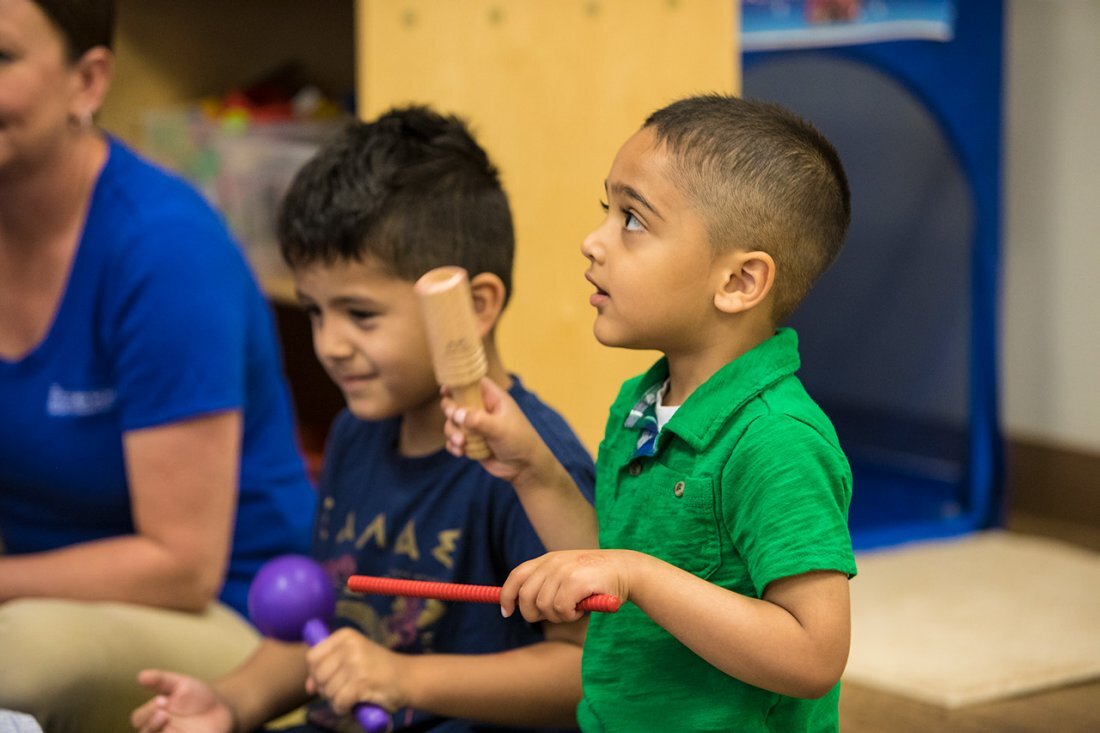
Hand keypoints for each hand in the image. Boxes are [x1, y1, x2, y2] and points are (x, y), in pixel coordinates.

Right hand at [132, 669, 234, 732]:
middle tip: (164, 714)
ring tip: (166, 719)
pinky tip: (187, 732)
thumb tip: (140, 676)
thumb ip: (161, 680)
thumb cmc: (197, 697)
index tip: (162, 700)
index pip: (139, 718)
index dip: (147, 712)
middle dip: (152, 725)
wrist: (222, 710)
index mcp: (154, 716)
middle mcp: (159, 731)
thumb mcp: (181, 685)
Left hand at [306, 628, 406, 716]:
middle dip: (326, 689)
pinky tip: (353, 705)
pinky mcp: (361, 682)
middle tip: (343, 690)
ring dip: (336, 700)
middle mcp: (349, 645)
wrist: (407, 678)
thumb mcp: (352, 660)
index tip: (331, 679)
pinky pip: (339, 702)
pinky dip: (343, 709)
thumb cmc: (377, 668)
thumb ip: (328, 669)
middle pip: (318, 676)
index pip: (313, 656)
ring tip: (352, 696)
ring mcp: (356, 663)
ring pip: (328, 691)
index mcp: (345, 635)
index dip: (316, 673)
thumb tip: (308, 687)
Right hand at [442, 378, 555, 489]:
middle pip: (457, 402)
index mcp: (493, 399)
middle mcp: (482, 410)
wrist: (524, 468)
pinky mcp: (472, 442)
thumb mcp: (499, 428)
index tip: (445, 390)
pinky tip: (460, 452)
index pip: (473, 384)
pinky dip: (453, 445)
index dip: (459, 384)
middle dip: (451, 411)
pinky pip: (454, 440)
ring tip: (462, 443)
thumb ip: (477, 420)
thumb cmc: (518, 441)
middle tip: (454, 419)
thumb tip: (455, 413)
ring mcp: (476, 427)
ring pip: (453, 423)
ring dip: (452, 432)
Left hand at [500, 550, 639, 623]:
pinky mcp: (576, 582)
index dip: (507, 596)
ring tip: (574, 609)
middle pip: (525, 597)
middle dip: (534, 614)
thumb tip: (520, 607)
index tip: (507, 612)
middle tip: (553, 616)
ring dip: (558, 616)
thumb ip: (546, 585)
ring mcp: (564, 571)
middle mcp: (553, 562)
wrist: (628, 570)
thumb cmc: (597, 579)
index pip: (516, 576)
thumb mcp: (567, 575)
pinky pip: (560, 610)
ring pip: (544, 607)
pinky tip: (581, 609)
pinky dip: (570, 616)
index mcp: (548, 559)